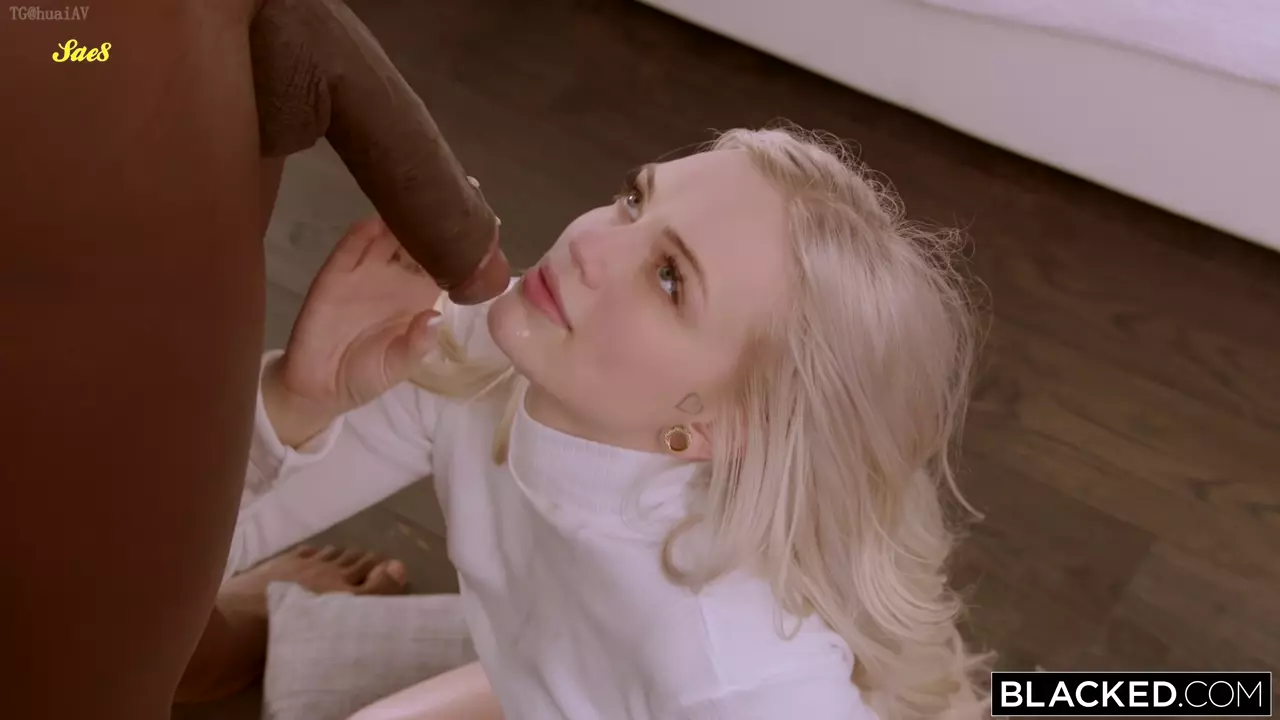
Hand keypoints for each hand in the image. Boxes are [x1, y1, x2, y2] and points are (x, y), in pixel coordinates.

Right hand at [268, 216, 442, 441]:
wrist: (319, 385)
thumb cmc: (366, 375)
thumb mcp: (397, 367)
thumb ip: (416, 344)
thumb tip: (435, 318)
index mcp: (418, 297)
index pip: (443, 264)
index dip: (456, 248)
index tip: (472, 229)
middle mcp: (395, 278)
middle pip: (416, 242)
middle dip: (429, 223)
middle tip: (446, 202)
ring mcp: (364, 273)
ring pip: (385, 237)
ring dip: (398, 220)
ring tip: (416, 201)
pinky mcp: (335, 275)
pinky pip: (349, 249)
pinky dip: (361, 234)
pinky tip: (374, 221)